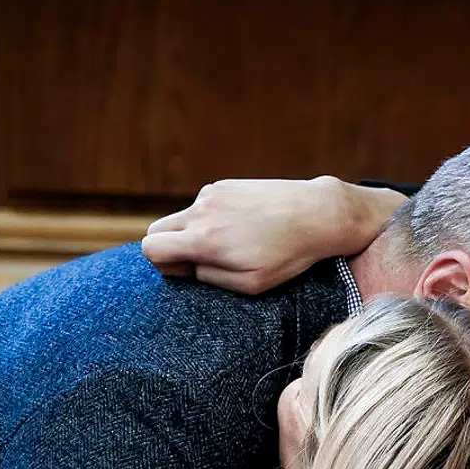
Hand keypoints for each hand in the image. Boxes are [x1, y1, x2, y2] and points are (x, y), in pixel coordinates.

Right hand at [142, 177, 405, 294]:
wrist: (317, 213)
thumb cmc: (287, 255)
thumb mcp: (250, 284)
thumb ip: (209, 276)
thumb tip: (187, 267)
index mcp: (204, 240)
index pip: (151, 249)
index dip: (164, 266)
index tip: (188, 272)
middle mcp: (201, 211)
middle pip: (156, 230)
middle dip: (169, 248)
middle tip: (201, 260)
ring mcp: (211, 194)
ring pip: (182, 217)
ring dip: (194, 232)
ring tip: (232, 243)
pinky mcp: (224, 184)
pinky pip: (203, 205)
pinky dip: (212, 218)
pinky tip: (244, 226)